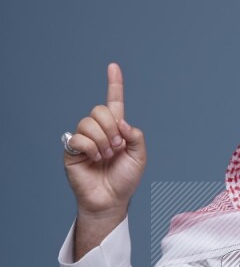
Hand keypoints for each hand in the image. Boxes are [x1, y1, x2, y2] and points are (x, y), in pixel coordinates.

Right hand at [62, 63, 146, 218]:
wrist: (111, 199)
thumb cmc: (125, 180)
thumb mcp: (139, 156)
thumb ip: (135, 135)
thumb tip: (119, 121)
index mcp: (116, 129)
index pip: (114, 102)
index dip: (114, 84)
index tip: (113, 66)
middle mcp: (98, 130)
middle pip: (99, 110)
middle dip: (111, 128)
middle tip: (117, 147)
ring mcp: (84, 139)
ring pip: (88, 123)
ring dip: (102, 141)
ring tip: (106, 156)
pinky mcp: (72, 150)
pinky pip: (78, 138)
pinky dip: (91, 148)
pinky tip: (95, 159)